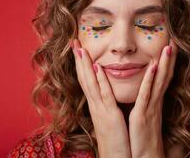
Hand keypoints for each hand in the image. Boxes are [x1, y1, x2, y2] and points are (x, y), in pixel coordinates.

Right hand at [71, 39, 130, 157]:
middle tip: (74, 42)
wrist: (115, 156)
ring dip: (86, 65)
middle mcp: (95, 104)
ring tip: (81, 48)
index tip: (78, 48)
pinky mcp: (110, 116)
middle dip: (79, 59)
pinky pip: (105, 95)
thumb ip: (106, 104)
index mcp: (96, 104)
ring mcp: (101, 109)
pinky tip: (99, 68)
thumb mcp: (108, 118)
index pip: (86, 80)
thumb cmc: (114, 138)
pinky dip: (101, 81)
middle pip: (84, 78)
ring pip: (91, 83)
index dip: (82, 64)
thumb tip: (106, 93)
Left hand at [128, 39, 176, 157]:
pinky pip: (146, 95)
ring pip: (159, 82)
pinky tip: (153, 66)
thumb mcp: (146, 117)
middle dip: (170, 57)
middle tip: (174, 39)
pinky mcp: (142, 116)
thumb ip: (147, 105)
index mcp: (154, 102)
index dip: (167, 62)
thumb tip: (148, 96)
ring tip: (169, 46)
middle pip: (165, 75)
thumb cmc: (143, 139)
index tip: (170, 46)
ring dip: (164, 63)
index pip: (163, 77)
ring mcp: (150, 108)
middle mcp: (155, 102)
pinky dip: (150, 80)